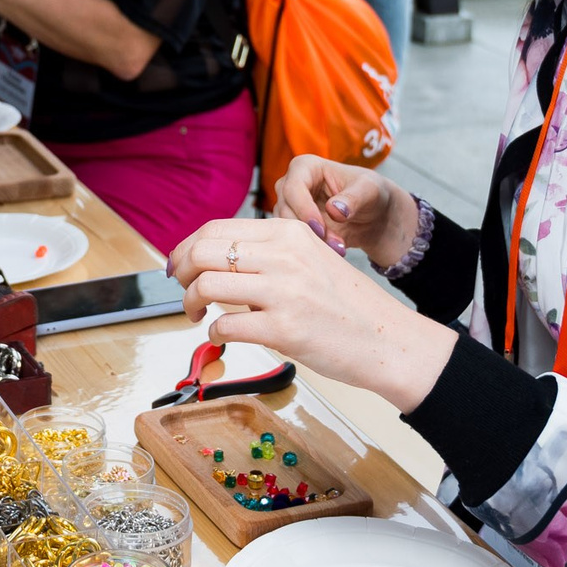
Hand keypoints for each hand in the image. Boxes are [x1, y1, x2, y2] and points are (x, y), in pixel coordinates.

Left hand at [168, 218, 454, 412]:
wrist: (387, 339)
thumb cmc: (346, 304)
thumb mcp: (310, 258)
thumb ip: (269, 252)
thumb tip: (215, 258)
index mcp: (288, 232)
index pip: (215, 228)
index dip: (186, 247)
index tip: (180, 266)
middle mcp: (284, 256)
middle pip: (203, 252)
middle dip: (182, 273)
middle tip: (183, 291)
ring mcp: (283, 292)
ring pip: (207, 285)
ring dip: (191, 303)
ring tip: (198, 315)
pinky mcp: (284, 330)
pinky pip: (225, 327)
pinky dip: (214, 333)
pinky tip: (226, 336)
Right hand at [271, 155, 416, 269]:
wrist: (373, 215)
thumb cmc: (370, 193)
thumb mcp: (369, 191)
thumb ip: (353, 198)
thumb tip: (334, 209)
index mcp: (305, 166)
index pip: (293, 187)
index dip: (304, 208)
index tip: (321, 228)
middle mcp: (291, 185)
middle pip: (285, 209)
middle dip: (309, 230)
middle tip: (336, 245)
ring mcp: (290, 207)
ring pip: (287, 228)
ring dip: (312, 241)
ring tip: (339, 248)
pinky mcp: (294, 226)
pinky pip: (293, 240)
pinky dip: (312, 248)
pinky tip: (333, 251)